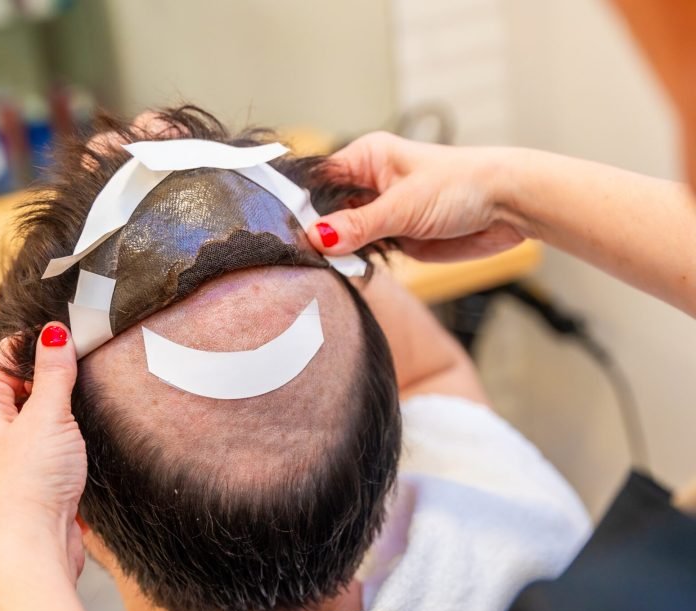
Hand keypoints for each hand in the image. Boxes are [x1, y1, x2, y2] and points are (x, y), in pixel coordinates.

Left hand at [0, 323, 86, 582]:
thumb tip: (55, 332)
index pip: (6, 359)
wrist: (38, 542)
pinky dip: (77, 429)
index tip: (69, 332)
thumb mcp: (46, 415)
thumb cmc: (30, 483)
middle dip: (57, 372)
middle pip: (27, 383)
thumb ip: (54, 373)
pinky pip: (61, 437)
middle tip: (89, 360)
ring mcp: (22, 451)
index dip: (35, 342)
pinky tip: (95, 427)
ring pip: (47, 411)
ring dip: (70, 403)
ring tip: (95, 392)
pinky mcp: (45, 471)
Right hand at [307, 132, 525, 260]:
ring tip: (319, 265)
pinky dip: (354, 263)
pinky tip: (343, 270)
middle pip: (326, 210)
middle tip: (301, 254)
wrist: (507, 208)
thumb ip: (358, 225)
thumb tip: (316, 237)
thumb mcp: (403, 206)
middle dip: (316, 231)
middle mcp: (369, 185)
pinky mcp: (395, 238)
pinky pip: (363, 253)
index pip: (318, 180)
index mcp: (367, 159)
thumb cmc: (462, 185)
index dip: (300, 203)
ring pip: (343, 235)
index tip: (285, 230)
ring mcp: (381, 213)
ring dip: (335, 251)